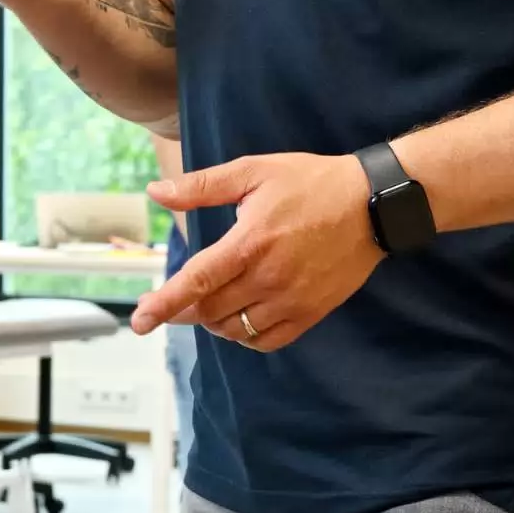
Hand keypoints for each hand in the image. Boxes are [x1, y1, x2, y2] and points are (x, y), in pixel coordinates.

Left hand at [134, 153, 380, 347]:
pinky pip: (268, 341)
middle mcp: (268, 277)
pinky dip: (245, 337)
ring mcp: (292, 299)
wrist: (374, 204)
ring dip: (212, 323)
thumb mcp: (254, 171)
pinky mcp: (312, 312)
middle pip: (210, 311)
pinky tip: (239, 320)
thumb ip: (202, 186)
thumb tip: (156, 192)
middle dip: (182, 310)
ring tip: (206, 305)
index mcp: (249, 243)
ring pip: (235, 329)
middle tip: (169, 303)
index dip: (164, 304)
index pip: (196, 282)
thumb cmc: (311, 182)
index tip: (139, 321)